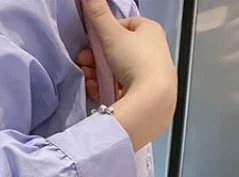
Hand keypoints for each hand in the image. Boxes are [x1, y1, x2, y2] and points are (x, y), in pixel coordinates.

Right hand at [80, 0, 176, 149]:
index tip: (93, 43)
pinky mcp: (145, 95)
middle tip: (84, 62)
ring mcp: (150, 75)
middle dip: (97, 58)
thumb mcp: (112, 34)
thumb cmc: (136, 62)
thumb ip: (98, 14)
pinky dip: (107, 88)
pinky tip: (97, 91)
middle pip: (118, 51)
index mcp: (151, 31)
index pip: (124, 26)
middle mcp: (154, 51)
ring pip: (117, 70)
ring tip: (89, 78)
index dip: (105, 34)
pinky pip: (121, 88)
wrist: (152, 100)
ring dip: (98, 74)